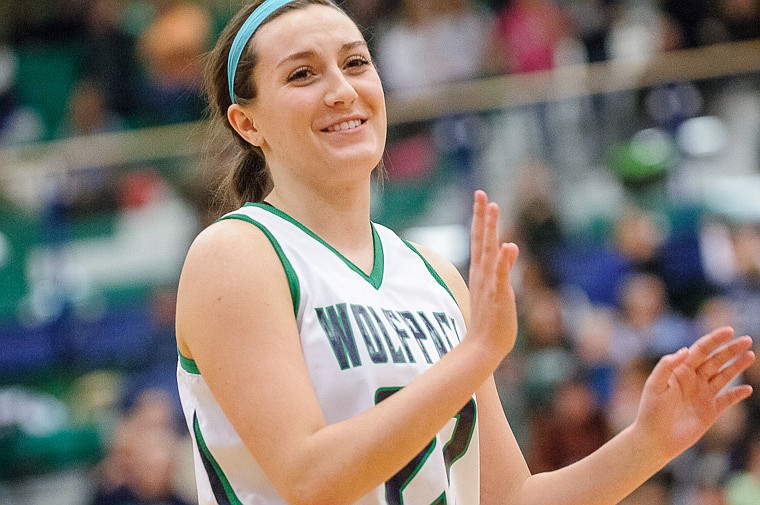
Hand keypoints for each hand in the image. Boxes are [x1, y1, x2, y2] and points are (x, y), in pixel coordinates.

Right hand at [466, 190, 519, 357]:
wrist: (482, 347)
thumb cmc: (490, 320)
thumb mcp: (498, 289)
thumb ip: (503, 267)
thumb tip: (511, 247)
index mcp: (481, 271)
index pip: (479, 239)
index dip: (480, 218)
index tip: (481, 197)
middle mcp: (482, 274)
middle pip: (481, 239)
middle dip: (481, 216)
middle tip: (481, 194)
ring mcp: (489, 284)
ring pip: (489, 251)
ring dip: (490, 230)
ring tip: (493, 208)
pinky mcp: (499, 296)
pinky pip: (501, 275)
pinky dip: (503, 261)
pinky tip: (508, 246)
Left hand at [634, 327, 754, 460]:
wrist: (655, 439)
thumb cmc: (651, 411)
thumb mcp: (655, 385)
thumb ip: (667, 366)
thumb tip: (685, 350)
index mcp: (680, 370)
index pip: (700, 350)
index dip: (714, 339)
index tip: (729, 330)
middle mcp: (693, 380)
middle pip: (715, 360)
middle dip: (730, 349)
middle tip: (747, 339)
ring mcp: (703, 395)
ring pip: (724, 376)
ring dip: (737, 366)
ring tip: (750, 355)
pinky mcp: (711, 411)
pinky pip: (728, 400)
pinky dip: (738, 394)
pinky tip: (747, 389)